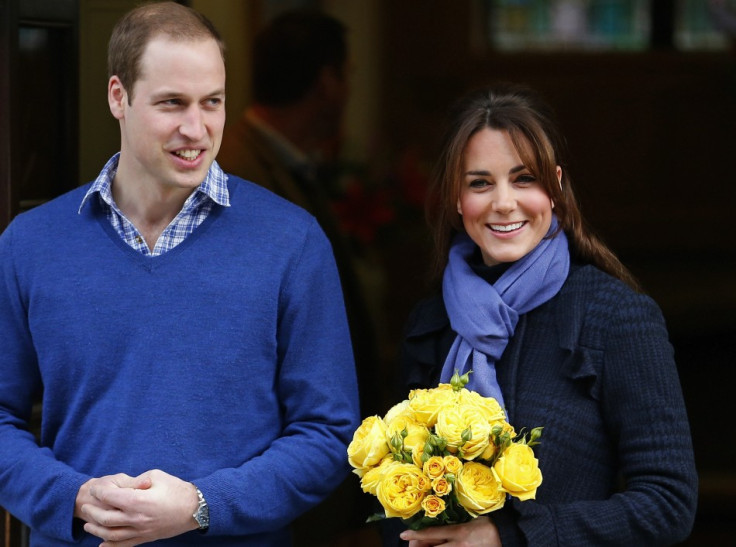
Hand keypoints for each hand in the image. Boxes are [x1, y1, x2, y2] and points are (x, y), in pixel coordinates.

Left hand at [76, 469, 199, 546]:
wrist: (194, 508)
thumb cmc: (176, 489)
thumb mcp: (156, 476)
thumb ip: (136, 481)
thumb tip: (122, 485)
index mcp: (138, 500)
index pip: (110, 497)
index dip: (100, 492)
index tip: (95, 488)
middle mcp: (136, 518)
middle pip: (106, 518)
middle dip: (92, 512)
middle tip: (86, 506)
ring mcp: (140, 530)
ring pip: (111, 534)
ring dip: (96, 530)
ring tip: (88, 525)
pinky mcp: (145, 538)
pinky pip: (124, 545)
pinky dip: (110, 546)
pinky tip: (101, 545)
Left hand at [399, 516, 500, 546]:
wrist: (507, 536)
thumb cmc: (488, 525)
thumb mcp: (472, 520)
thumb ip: (455, 524)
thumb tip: (436, 525)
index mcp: (460, 532)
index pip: (433, 534)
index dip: (416, 535)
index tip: (404, 535)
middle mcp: (459, 545)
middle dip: (419, 546)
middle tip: (412, 544)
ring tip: (423, 546)